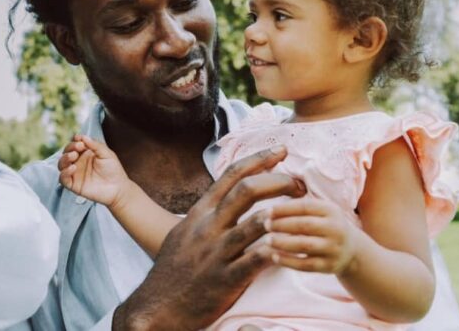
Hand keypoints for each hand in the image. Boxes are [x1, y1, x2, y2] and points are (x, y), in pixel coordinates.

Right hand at [58, 135, 131, 207]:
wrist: (117, 188)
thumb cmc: (113, 170)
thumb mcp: (106, 154)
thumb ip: (95, 145)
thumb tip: (83, 137)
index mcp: (85, 153)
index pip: (75, 144)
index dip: (75, 140)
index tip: (79, 139)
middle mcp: (78, 162)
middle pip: (66, 152)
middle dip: (70, 148)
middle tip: (78, 147)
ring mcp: (75, 173)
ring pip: (62, 164)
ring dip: (65, 158)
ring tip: (74, 156)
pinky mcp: (73, 185)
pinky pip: (63, 178)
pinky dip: (65, 172)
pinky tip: (73, 168)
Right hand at [112, 146, 306, 330]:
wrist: (155, 307)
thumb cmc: (172, 271)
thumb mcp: (183, 233)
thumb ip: (205, 215)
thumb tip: (222, 199)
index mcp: (200, 213)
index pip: (231, 175)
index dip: (259, 159)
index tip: (280, 150)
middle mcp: (208, 227)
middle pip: (247, 190)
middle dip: (278, 181)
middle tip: (299, 183)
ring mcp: (217, 253)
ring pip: (255, 223)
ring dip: (283, 213)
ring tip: (303, 211)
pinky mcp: (226, 279)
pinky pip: (256, 260)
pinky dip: (277, 251)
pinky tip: (292, 247)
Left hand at [266, 198, 361, 275]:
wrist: (351, 250)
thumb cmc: (326, 225)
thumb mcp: (321, 211)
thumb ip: (301, 206)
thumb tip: (271, 208)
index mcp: (331, 210)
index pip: (305, 207)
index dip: (284, 209)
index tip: (268, 211)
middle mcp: (335, 229)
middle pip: (304, 225)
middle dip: (282, 225)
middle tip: (266, 225)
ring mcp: (333, 248)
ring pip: (304, 245)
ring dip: (282, 243)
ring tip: (268, 240)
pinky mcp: (329, 266)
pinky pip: (305, 265)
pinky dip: (288, 261)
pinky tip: (274, 257)